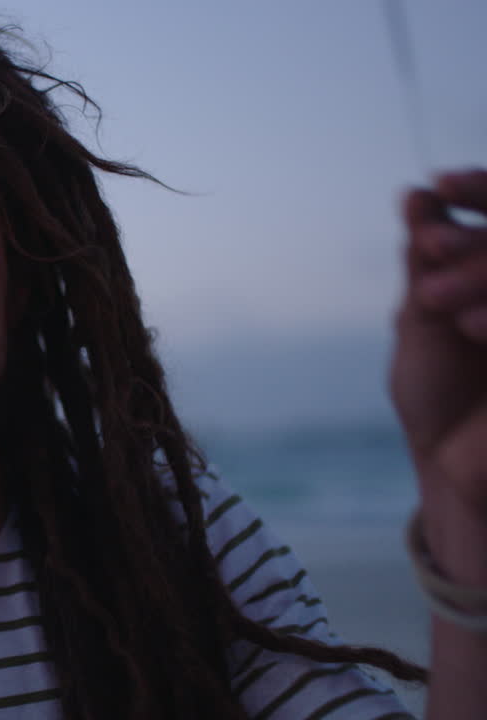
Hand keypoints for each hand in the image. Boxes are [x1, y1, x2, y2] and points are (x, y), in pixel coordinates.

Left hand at [391, 167, 486, 581]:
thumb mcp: (425, 321)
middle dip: (477, 243)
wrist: (459, 474)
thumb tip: (416, 195)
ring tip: (434, 299)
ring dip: (483, 273)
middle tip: (430, 248)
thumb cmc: (440, 394)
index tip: (436, 188)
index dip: (480, 192)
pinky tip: (468, 327)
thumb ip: (427, 261)